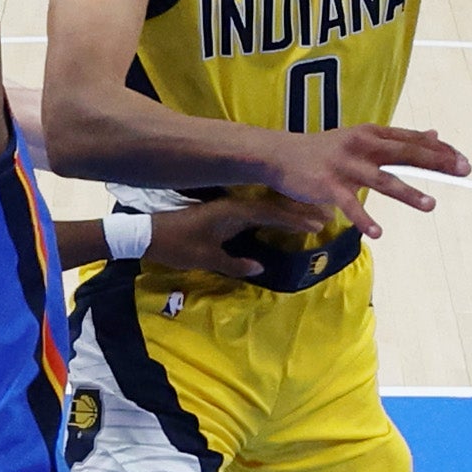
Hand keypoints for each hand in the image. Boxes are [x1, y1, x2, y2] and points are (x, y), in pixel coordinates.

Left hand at [139, 188, 336, 284]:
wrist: (147, 233)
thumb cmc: (176, 246)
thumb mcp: (205, 258)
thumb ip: (234, 263)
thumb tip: (261, 267)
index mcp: (233, 213)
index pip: (272, 213)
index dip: (296, 218)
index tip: (319, 222)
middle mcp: (234, 205)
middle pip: (273, 205)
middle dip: (299, 210)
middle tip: (325, 214)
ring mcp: (228, 206)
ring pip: (266, 204)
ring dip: (288, 209)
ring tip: (310, 213)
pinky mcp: (222, 210)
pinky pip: (255, 207)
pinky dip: (272, 211)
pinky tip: (282, 215)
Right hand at [256, 120, 468, 233]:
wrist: (280, 155)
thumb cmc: (324, 149)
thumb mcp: (361, 137)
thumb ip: (395, 139)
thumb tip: (433, 134)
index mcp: (371, 134)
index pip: (411, 140)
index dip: (438, 149)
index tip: (462, 160)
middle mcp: (362, 146)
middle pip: (405, 153)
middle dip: (435, 162)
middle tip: (462, 171)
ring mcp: (346, 166)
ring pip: (383, 180)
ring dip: (408, 193)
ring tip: (430, 205)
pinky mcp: (329, 186)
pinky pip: (351, 206)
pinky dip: (364, 219)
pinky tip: (378, 233)